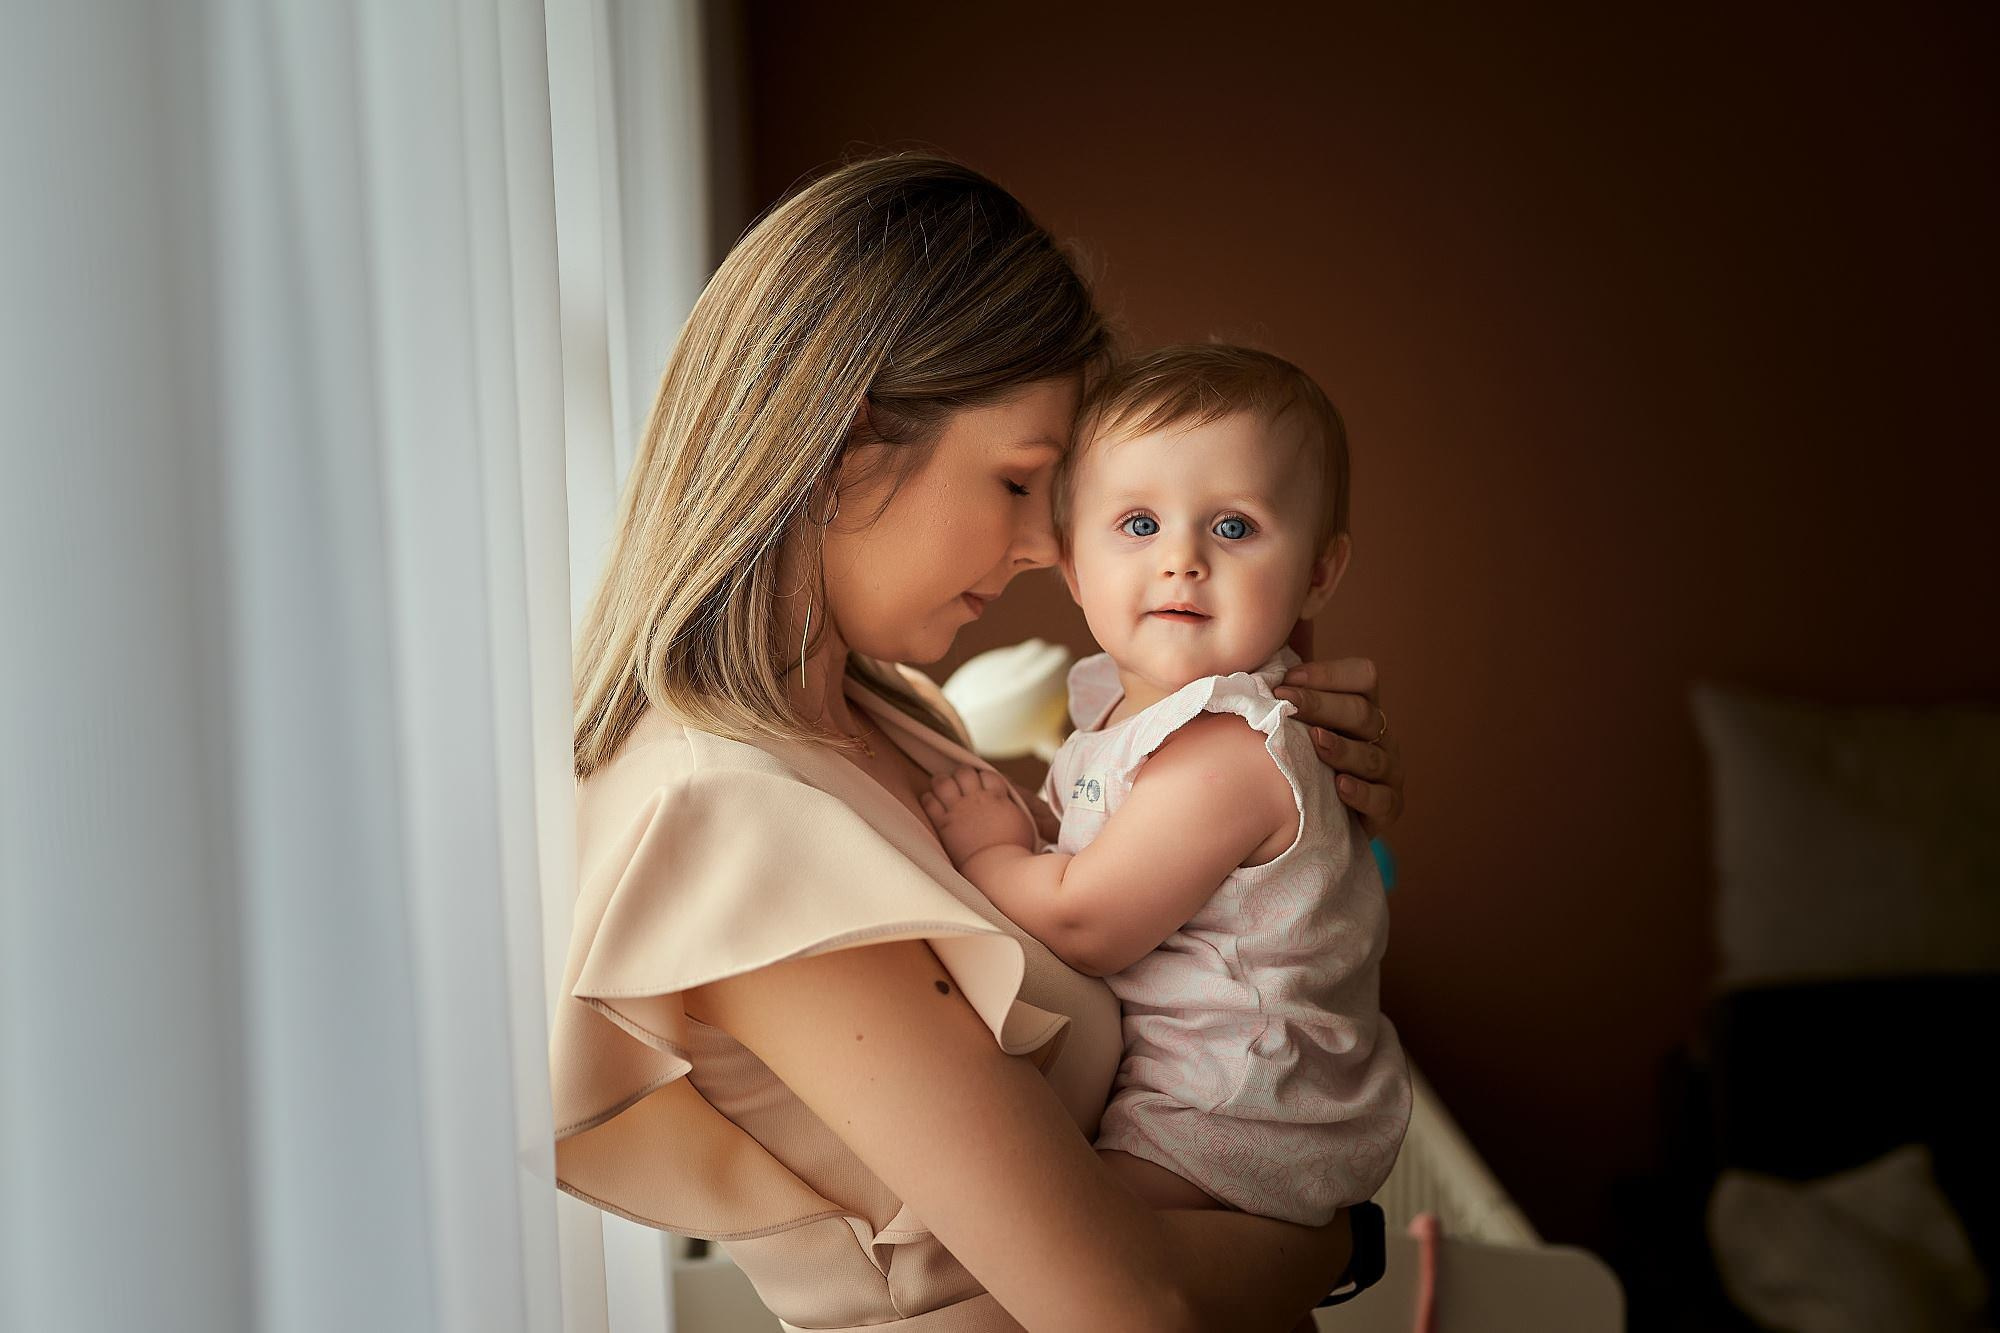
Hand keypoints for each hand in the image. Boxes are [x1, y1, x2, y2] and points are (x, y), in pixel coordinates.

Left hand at [921, 767, 1036, 867]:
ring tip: (942, 787)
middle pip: (964, 773)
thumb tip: (1029, 810)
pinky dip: (929, 799)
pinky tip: (932, 802)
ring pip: (943, 782)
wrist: (996, 869)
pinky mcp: (943, 823)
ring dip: (942, 782)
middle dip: (961, 775)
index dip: (982, 777)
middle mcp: (977, 799)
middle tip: (959, 783)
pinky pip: (930, 802)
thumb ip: (1022, 811)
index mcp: (998, 797)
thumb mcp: (1026, 825)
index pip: (988, 775)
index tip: (980, 783)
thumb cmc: (1016, 851)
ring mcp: (958, 810)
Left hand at [1275, 657, 1403, 837]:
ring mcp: (1388, 771)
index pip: (1362, 677)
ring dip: (1342, 748)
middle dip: (1322, 705)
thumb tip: (1277, 627)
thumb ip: (1288, 676)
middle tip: (1285, 703)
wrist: (1307, 814)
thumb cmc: (1298, 754)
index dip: (1328, 675)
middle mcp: (1381, 734)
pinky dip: (1362, 793)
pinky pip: (1382, 800)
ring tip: (1314, 741)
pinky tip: (1338, 786)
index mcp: (1361, 705)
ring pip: (1372, 756)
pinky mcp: (1387, 808)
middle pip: (1362, 713)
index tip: (1287, 680)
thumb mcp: (1292, 714)